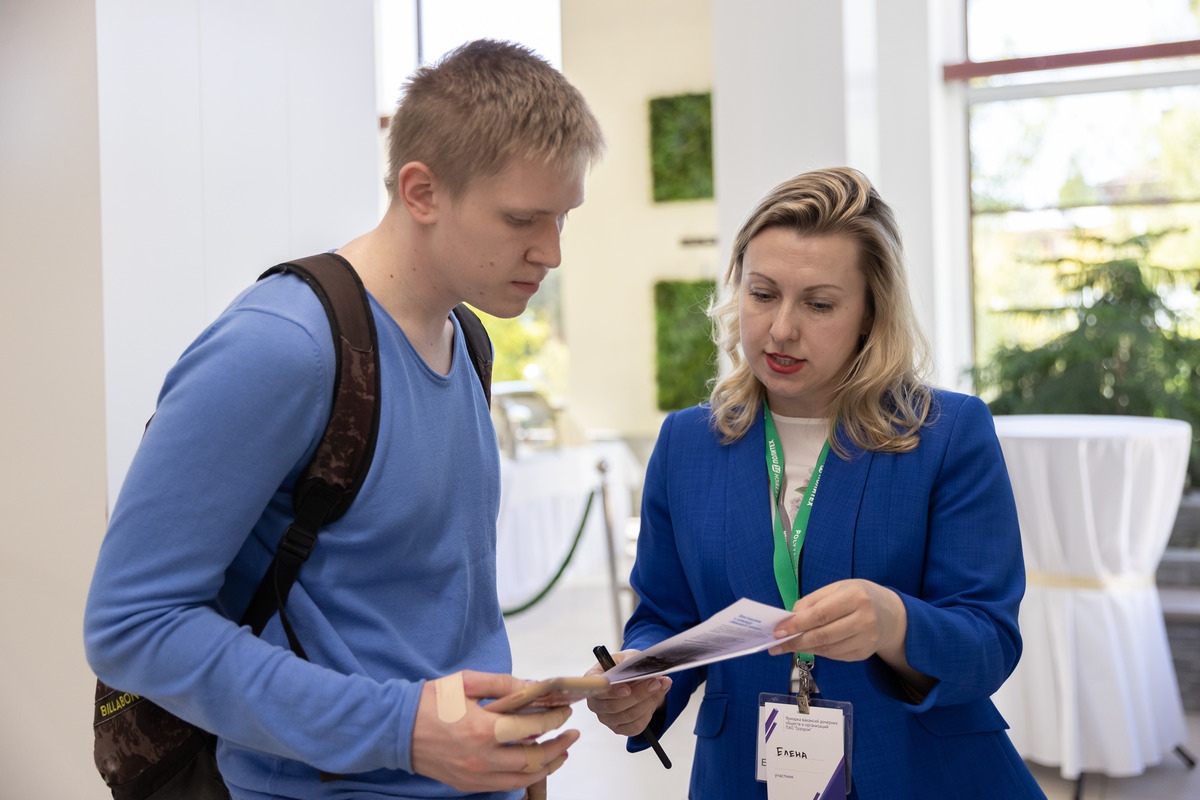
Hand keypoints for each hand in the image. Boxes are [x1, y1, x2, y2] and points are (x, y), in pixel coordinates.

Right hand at [411, 671, 576, 793]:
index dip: (554, 719)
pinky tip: (532, 762)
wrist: (395, 727)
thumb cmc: (431, 701)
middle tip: (572, 734)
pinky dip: (524, 775)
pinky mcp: (467, 784)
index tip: (565, 710)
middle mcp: (482, 758)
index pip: (533, 728)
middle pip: (534, 760)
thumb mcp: (468, 682)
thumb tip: (535, 687)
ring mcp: (475, 775)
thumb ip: (504, 684)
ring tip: (561, 752)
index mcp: (484, 729)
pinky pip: (504, 785)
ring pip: (523, 779)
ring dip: (547, 766)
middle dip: (559, 746)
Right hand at [583, 650, 670, 736]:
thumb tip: (641, 671)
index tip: (627, 689)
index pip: (596, 689)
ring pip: (628, 716)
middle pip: (614, 706)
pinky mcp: (618, 728)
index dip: (611, 691)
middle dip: (638, 694)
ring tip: (661, 686)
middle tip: (655, 682)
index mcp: (592, 680)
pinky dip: (648, 713)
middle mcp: (595, 702)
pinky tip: (654, 700)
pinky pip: (635, 726)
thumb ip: (632, 661)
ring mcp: (606, 718)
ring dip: (648, 701)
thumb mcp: (628, 656)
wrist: (633, 679)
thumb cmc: (626, 667)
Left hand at [768, 579, 906, 663]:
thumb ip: (812, 601)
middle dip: (796, 641)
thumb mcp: (837, 588)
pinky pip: (835, 656)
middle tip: (776, 645)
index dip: (797, 624)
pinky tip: (808, 647)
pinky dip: (818, 652)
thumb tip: (790, 618)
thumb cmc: (858, 596)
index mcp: (855, 597)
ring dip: (804, 649)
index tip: (778, 631)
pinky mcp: (864, 653)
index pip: (820, 614)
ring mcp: (866, 640)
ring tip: (788, 646)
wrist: (892, 614)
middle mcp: (864, 619)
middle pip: (823, 636)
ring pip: (827, 649)